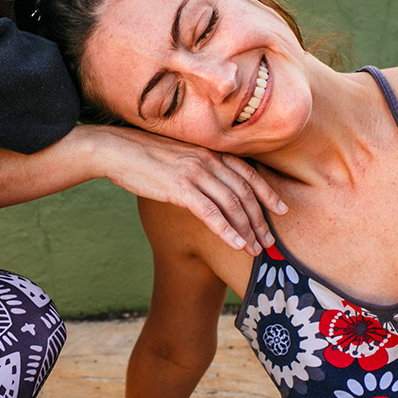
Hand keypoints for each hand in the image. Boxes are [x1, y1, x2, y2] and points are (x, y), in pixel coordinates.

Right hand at [84, 125, 285, 254]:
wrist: (115, 149)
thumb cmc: (143, 154)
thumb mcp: (178, 154)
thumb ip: (198, 166)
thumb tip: (211, 186)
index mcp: (209, 151)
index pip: (248, 172)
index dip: (267, 192)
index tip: (281, 209)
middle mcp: (207, 159)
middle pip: (245, 192)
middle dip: (260, 219)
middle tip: (269, 240)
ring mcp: (195, 172)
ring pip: (232, 205)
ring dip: (247, 230)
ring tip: (255, 249)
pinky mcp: (180, 188)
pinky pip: (211, 213)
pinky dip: (227, 231)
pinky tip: (236, 244)